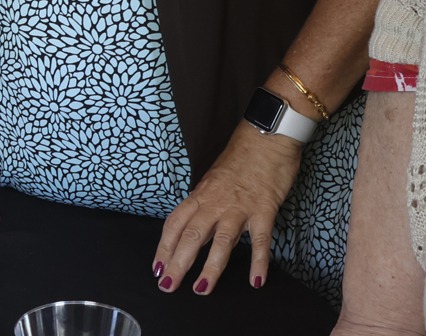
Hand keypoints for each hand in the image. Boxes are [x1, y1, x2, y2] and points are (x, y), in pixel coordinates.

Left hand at [153, 121, 303, 294]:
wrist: (268, 135)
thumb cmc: (242, 155)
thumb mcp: (215, 177)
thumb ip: (206, 201)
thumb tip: (197, 224)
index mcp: (202, 194)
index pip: (176, 223)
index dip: (164, 247)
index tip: (157, 267)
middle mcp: (216, 202)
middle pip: (192, 235)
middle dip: (177, 263)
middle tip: (167, 285)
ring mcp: (240, 207)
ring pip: (221, 241)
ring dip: (211, 267)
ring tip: (202, 289)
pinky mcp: (264, 209)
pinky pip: (261, 239)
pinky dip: (259, 261)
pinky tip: (256, 281)